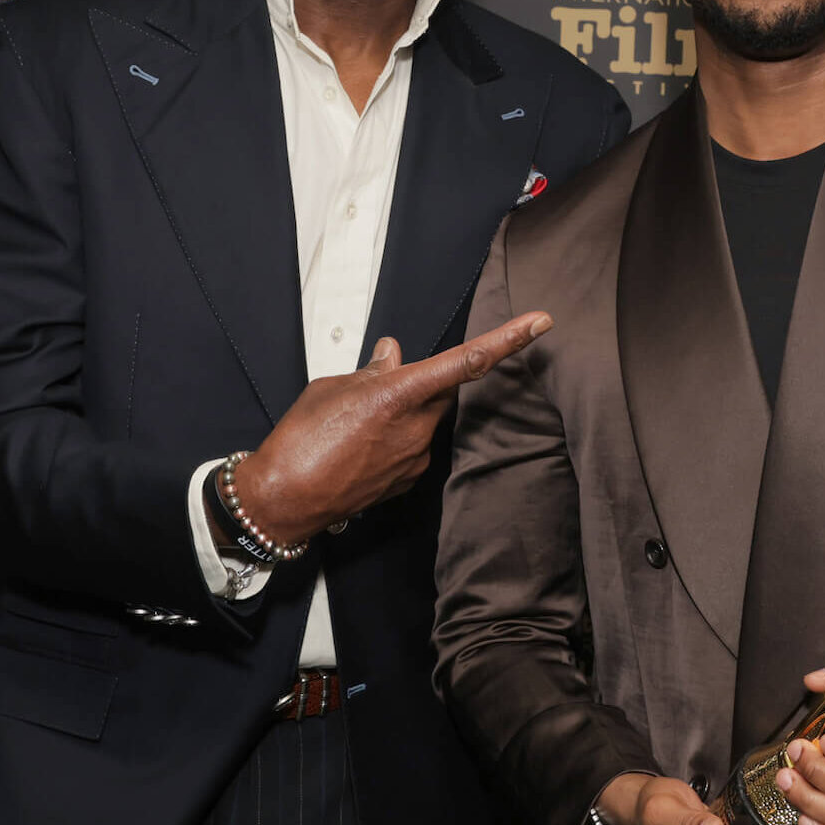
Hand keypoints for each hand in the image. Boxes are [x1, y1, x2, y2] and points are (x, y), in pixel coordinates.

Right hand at [234, 312, 552, 544]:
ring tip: (355, 425)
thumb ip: (372, 371)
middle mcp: (416, 428)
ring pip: (425, 420)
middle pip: (442, 391)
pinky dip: (394, 439)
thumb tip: (393, 355)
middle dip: (422, 382)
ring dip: (402, 413)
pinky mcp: (408, 482)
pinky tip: (358, 447)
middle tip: (378, 390)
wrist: (282, 502)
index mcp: (398, 395)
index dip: (508, 340)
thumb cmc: (298, 440)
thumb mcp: (331, 388)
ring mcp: (415, 459)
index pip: (467, 362)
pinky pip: (413, 447)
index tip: (541, 323)